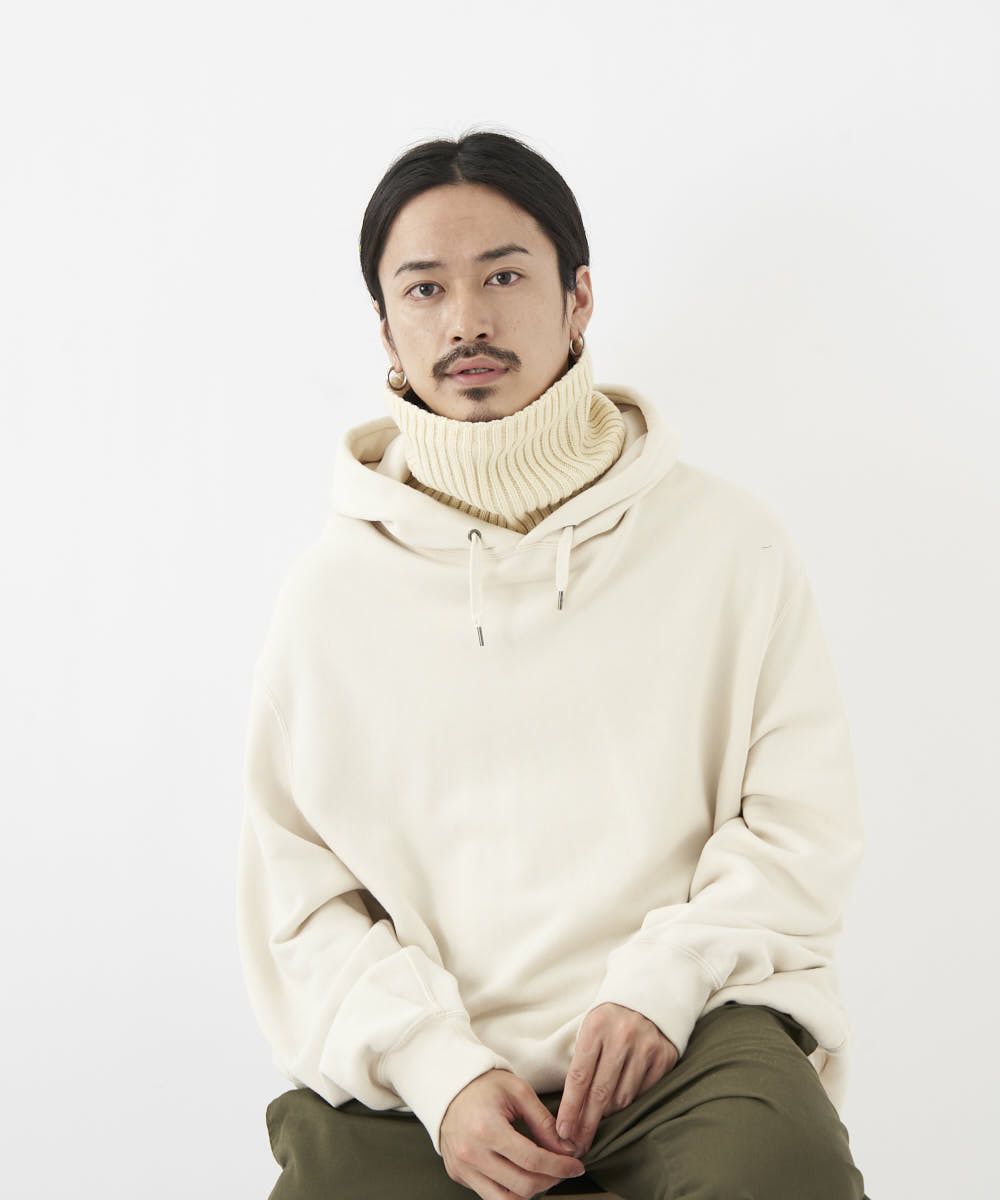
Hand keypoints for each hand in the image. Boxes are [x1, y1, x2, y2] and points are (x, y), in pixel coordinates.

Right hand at [440, 1068, 586, 1198]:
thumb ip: (543, 1122)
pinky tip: (521, 1173)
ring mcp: (462, 1168)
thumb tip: (567, 1149)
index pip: (532, 1160)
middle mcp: (472, 1154)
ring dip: (532, 1191)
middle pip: (523, 1186)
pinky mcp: (457, 1175)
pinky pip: (490, 1195)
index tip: (576, 1166)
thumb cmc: (484, 1085)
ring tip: (544, 1175)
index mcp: (487, 1129)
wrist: (448, 1085)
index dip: (560, 1167)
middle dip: (551, 1180)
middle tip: (563, 1169)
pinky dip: (510, 1190)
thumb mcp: (518, 1092)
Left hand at [555, 1002, 678, 1157]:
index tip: (562, 1131)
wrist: (650, 995)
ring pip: (622, 1098)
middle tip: (577, 1145)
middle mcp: (622, 1036)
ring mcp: (646, 1047)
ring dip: (608, 1112)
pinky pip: (643, 1093)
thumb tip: (571, 1109)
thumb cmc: (611, 1019)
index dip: (570, 1108)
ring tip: (598, 1117)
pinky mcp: (665, 1057)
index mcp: (596, 1026)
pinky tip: (621, 1101)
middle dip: (586, 1124)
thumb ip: (582, 1062)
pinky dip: (630, 1101)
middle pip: (600, 1093)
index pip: (579, 1076)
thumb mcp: (590, 1029)